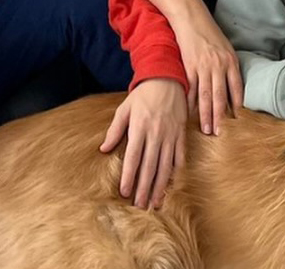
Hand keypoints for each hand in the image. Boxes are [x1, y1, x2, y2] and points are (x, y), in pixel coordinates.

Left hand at [99, 78, 186, 209]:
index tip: (125, 192)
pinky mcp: (181, 134)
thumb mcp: (125, 108)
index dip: (129, 176)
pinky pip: (179, 156)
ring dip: (160, 186)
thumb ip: (115, 129)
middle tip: (140, 206)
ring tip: (155, 202)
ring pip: (165, 166)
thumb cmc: (143, 95)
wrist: (167, 79)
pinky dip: (176, 172)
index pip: (133, 157)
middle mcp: (156, 134)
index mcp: (140, 127)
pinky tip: (171, 184)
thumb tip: (103, 149)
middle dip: (144, 188)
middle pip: (149, 166)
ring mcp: (170, 135)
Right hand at [173, 6, 243, 135]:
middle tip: (219, 134)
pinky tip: (190, 114)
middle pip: (220, 97)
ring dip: (205, 115)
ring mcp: (203, 67)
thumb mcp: (226, 48)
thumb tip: (233, 88)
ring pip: (205, 96)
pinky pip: (191, 89)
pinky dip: (190, 103)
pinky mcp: (189, 66)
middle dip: (220, 117)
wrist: (191, 18)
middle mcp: (218, 66)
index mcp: (231, 62)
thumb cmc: (210, 33)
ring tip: (205, 129)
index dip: (237, 107)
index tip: (237, 122)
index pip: (236, 89)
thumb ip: (230, 67)